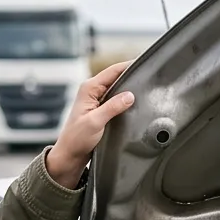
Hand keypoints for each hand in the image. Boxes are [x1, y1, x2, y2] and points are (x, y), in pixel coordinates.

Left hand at [44, 63, 136, 188]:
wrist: (70, 155)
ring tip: (145, 88)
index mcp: (89, 88)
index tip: (143, 64)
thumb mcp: (95, 122)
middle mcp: (92, 91)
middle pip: (116, 77)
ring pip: (118, 89)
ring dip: (129, 89)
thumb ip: (113, 107)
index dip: (129, 66)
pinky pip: (116, 100)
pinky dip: (125, 100)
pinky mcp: (101, 110)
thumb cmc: (76, 139)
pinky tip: (134, 103)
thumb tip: (130, 95)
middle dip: (131, 77)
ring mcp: (97, 100)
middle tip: (149, 77)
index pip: (113, 71)